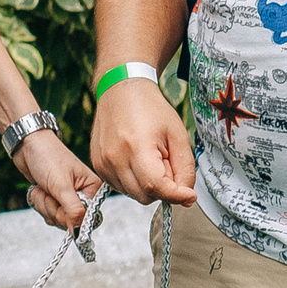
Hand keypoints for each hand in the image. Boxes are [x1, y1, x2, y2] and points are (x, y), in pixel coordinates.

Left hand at [17, 129, 103, 230]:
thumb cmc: (47, 157)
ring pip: (57, 220)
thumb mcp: (61, 185)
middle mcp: (83, 195)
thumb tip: (80, 234)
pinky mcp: (54, 200)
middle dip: (54, 209)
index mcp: (93, 189)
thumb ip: (73, 210)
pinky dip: (40, 204)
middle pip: (71, 222)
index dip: (73, 217)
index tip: (62, 205)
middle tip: (50, 191)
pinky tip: (39, 189)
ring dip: (45, 205)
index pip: (89, 219)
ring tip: (44, 187)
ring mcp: (68, 199)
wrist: (27, 144)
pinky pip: (48, 214)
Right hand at [89, 76, 196, 205]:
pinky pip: (120, 187)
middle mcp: (114, 158)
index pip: (157, 187)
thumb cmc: (150, 109)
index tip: (189, 194)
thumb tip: (186, 197)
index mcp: (136, 147)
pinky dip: (133, 181)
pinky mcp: (97, 165)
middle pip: (145, 196)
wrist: (121, 90)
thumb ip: (185, 169)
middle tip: (166, 163)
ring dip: (147, 186)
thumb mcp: (178, 135)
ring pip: (133, 195)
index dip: (177, 195)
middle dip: (162, 188)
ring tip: (150, 160)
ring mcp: (103, 163)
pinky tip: (136, 161)